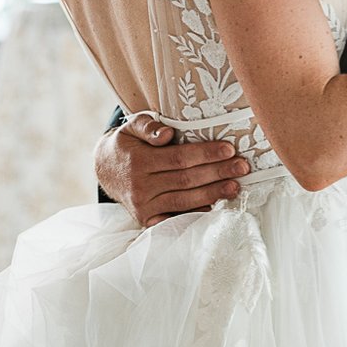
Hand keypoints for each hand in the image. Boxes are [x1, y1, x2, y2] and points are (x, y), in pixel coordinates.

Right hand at [96, 115, 246, 226]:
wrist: (104, 170)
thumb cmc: (126, 145)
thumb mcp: (131, 127)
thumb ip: (148, 126)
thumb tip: (168, 134)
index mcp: (138, 161)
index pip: (179, 158)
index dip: (206, 154)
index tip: (229, 149)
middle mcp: (140, 186)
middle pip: (186, 180)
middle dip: (218, 173)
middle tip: (242, 167)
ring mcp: (143, 206)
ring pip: (185, 200)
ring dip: (213, 194)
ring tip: (235, 186)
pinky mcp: (146, 219)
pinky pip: (176, 217)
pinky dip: (196, 212)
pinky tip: (214, 205)